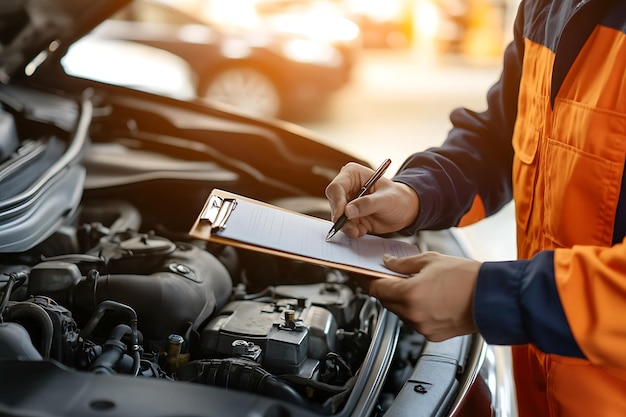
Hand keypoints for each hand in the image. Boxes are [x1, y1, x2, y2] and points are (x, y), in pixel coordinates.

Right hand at [325, 162, 419, 237]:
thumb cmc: (398, 198)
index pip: (336, 187)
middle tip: (353, 228)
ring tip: (360, 231)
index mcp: (353, 175)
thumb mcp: (386, 200)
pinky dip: (352, 231)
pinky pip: (344, 226)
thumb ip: (368, 204)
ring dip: (347, 227)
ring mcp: (347, 203)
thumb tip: (348, 211)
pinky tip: (363, 230)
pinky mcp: (350, 216)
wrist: (405, 211)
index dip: (337, 202)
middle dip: (341, 218)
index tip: (342, 215)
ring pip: (337, 217)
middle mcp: (347, 188)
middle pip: (334, 203)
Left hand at [362, 251, 481, 341]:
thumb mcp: (430, 260)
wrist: (493, 297)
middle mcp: (413, 314)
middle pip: (385, 301)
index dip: (365, 279)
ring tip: (415, 284)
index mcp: (409, 294)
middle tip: (390, 274)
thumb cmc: (467, 278)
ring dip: (400, 299)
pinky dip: (414, 309)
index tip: (359, 274)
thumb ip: (403, 264)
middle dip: (385, 287)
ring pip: (399, 312)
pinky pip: (414, 321)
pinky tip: (426, 297)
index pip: (375, 288)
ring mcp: (422, 327)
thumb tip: (388, 264)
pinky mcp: (432, 335)